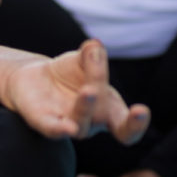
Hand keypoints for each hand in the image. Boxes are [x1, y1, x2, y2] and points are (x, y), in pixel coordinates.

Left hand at [0, 39, 149, 143]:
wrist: (35, 78)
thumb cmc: (69, 73)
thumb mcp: (83, 60)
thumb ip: (93, 55)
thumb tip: (95, 46)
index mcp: (109, 110)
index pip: (127, 127)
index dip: (136, 124)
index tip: (141, 110)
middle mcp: (92, 123)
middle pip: (104, 119)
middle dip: (103, 104)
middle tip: (98, 88)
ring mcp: (69, 125)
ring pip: (81, 125)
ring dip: (85, 108)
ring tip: (88, 91)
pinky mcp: (45, 123)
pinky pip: (54, 130)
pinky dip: (61, 129)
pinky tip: (67, 127)